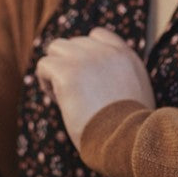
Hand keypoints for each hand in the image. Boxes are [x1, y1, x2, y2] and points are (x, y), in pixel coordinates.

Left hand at [34, 28, 154, 150]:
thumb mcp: (134, 93)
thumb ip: (118, 75)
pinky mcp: (67, 72)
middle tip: (74, 93)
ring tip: (64, 95)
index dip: (83, 54)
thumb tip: (89, 76)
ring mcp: (87, 59)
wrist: (126, 141)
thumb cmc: (128, 128)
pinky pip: (43, 65)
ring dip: (54, 70)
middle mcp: (107, 52)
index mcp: (126, 56)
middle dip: (68, 65)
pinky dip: (45, 82)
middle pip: (72, 43)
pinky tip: (58, 100)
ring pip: (55, 49)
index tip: (84, 78)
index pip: (97, 35)